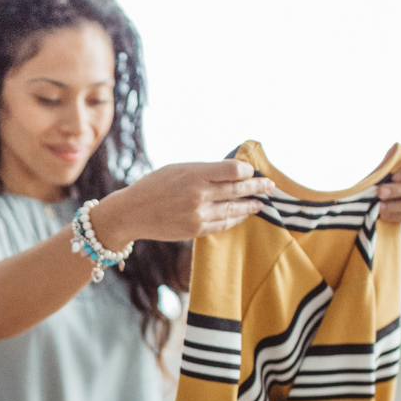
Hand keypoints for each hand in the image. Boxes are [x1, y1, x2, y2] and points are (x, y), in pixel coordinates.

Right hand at [92, 159, 270, 249]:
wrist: (130, 213)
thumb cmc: (153, 186)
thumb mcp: (177, 169)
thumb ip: (204, 171)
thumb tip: (233, 171)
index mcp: (194, 174)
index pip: (234, 170)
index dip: (247, 171)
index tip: (252, 172)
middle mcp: (198, 194)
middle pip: (238, 189)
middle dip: (257, 188)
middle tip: (270, 186)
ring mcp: (197, 214)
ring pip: (233, 210)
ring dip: (250, 206)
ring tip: (260, 204)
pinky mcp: (194, 230)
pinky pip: (222, 225)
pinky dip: (234, 219)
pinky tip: (241, 215)